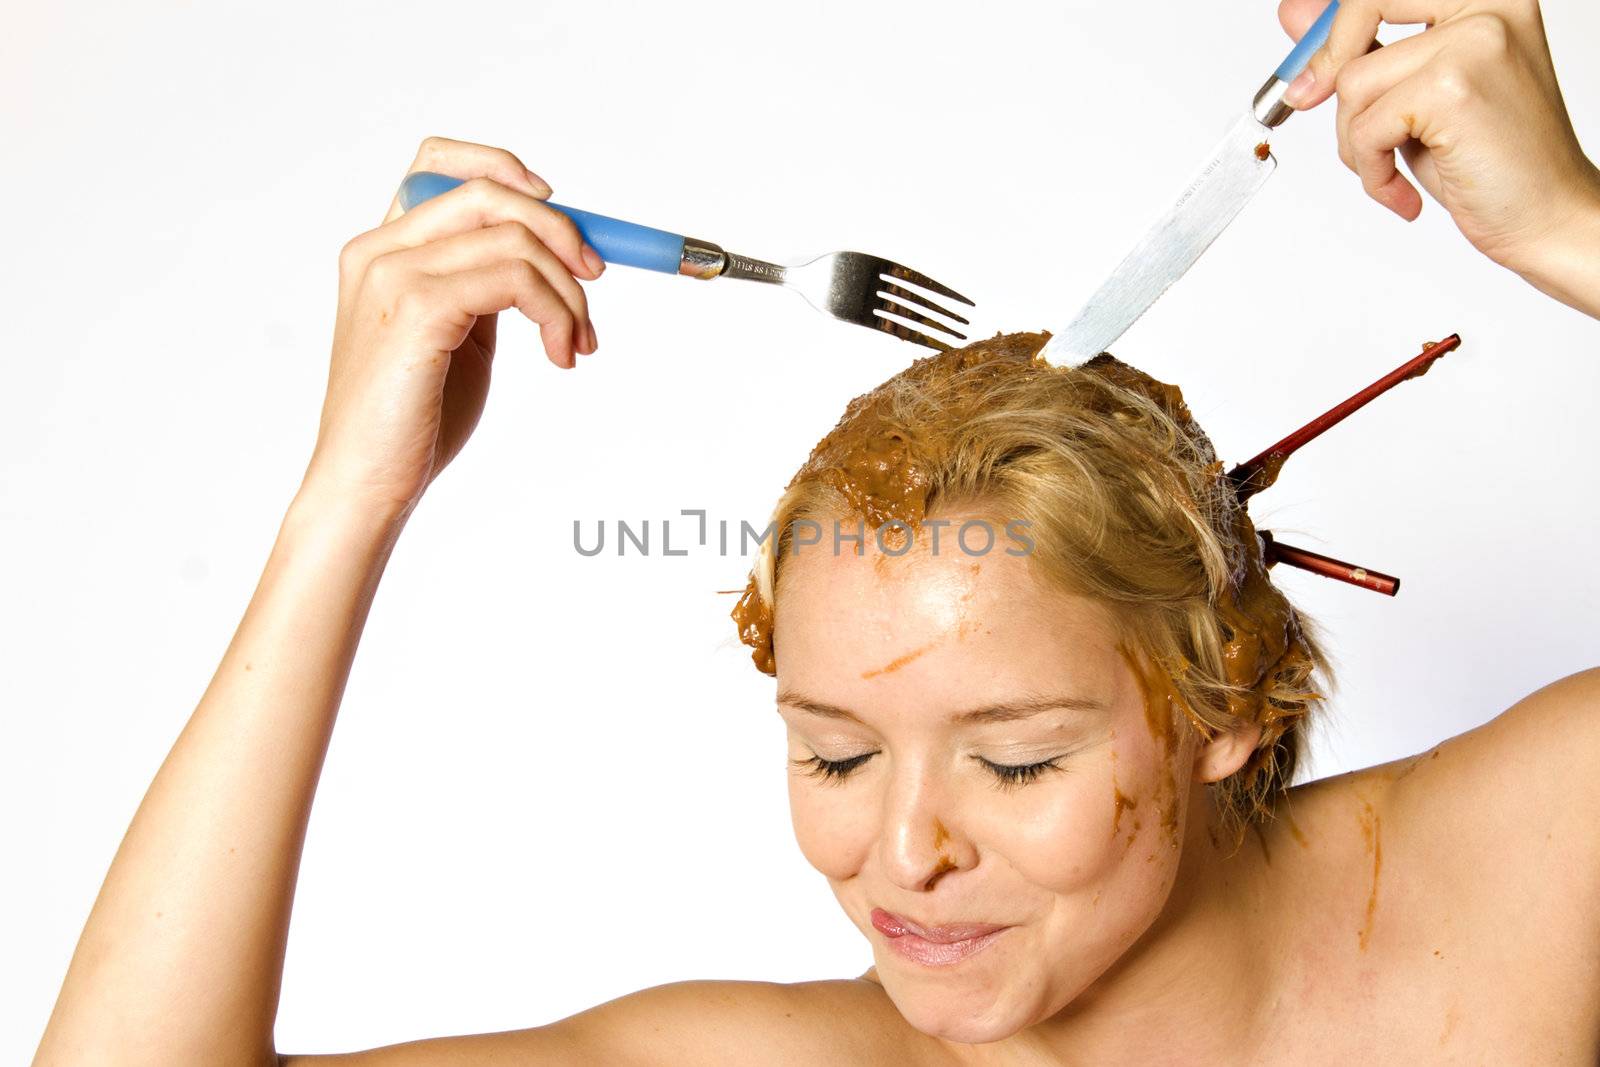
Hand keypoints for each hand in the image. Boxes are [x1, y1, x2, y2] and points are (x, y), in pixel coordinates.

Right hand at [303, 136, 604, 522]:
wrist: (366, 483)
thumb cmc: (411, 420)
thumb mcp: (457, 335)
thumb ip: (484, 286)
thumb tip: (548, 256)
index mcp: (382, 250)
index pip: (437, 163)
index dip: (504, 168)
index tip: (555, 207)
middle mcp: (379, 250)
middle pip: (491, 194)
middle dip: (562, 231)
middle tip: (594, 281)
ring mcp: (393, 275)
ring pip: (515, 239)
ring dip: (568, 290)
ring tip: (576, 341)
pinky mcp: (417, 308)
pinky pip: (515, 279)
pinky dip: (557, 312)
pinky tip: (560, 354)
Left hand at [1278, 0, 1599, 298]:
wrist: (1545, 215)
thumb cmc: (1488, 161)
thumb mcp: (1413, 94)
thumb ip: (1364, 50)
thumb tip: (1293, 14)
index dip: (1333, 30)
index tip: (1314, 73)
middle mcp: (1488, 5)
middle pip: (1361, 11)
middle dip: (1329, 70)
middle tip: (1318, 108)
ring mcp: (1474, 42)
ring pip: (1353, 82)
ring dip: (1355, 141)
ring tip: (1389, 171)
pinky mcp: (1452, 89)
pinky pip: (1365, 128)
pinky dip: (1371, 173)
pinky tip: (1403, 194)